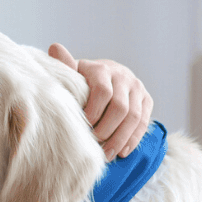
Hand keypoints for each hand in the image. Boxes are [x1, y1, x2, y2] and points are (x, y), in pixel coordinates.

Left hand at [48, 44, 152, 160]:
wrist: (106, 77)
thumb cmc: (82, 81)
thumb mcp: (72, 73)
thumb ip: (65, 65)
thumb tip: (54, 46)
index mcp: (102, 69)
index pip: (102, 92)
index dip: (93, 113)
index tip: (82, 127)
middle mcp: (122, 76)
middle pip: (120, 108)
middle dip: (107, 130)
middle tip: (94, 145)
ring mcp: (137, 87)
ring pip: (134, 117)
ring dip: (120, 139)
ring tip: (107, 155)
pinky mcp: (146, 99)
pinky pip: (144, 122)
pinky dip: (133, 139)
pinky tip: (122, 151)